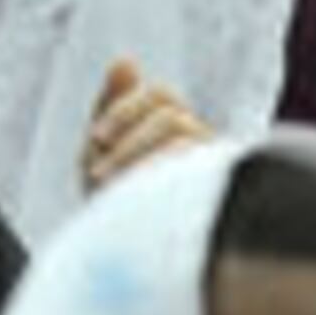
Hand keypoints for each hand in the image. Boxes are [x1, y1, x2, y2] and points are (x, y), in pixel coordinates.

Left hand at [79, 56, 215, 193]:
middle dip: (127, 143)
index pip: (161, 96)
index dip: (125, 110)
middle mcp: (201, 141)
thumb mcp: (100, 151)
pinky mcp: (219, 196)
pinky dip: (160, 183)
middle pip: (171, 118)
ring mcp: (213, 168)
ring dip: (138, 163)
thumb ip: (110, 107)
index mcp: (173, 123)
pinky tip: (139, 201)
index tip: (95, 139)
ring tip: (112, 192)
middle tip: (97, 175)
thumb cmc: (113, 197)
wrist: (125, 255)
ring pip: (184, 144)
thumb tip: (126, 59)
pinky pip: (198, 177)